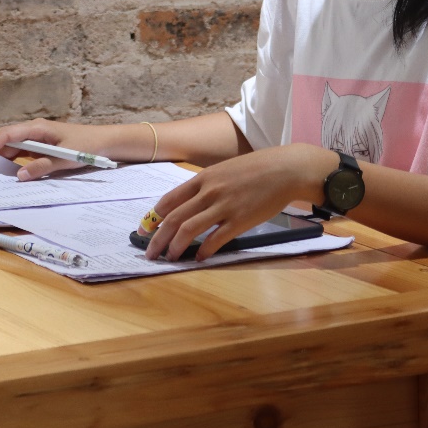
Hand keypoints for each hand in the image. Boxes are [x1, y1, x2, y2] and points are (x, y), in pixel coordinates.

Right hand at [0, 118, 105, 179]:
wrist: (103, 141)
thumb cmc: (86, 146)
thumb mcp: (64, 158)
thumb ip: (43, 167)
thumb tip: (20, 176)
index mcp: (39, 128)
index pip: (9, 133)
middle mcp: (35, 130)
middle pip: (8, 139)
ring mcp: (38, 137)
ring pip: (14, 145)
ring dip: (3, 157)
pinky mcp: (42, 145)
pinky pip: (23, 151)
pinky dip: (14, 160)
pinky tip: (9, 172)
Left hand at [143, 143, 335, 261]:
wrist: (284, 170)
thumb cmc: (255, 169)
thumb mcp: (223, 171)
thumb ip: (205, 186)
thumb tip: (188, 205)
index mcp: (202, 179)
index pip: (168, 201)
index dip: (152, 218)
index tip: (143, 230)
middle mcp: (208, 192)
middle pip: (173, 219)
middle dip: (157, 239)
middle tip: (149, 253)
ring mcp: (223, 207)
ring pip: (188, 230)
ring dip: (175, 247)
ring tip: (169, 258)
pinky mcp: (239, 221)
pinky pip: (215, 240)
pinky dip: (204, 251)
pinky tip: (199, 258)